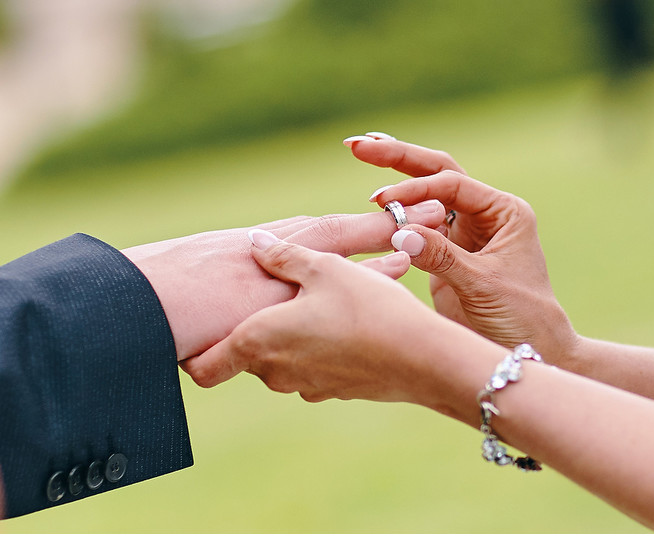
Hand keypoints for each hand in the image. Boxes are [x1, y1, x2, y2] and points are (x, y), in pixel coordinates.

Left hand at [122, 202, 445, 361]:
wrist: (422, 358)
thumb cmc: (368, 308)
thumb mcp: (324, 268)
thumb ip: (282, 255)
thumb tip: (255, 242)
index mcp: (258, 340)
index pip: (202, 368)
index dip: (192, 354)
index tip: (199, 333)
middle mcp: (274, 371)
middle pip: (246, 355)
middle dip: (256, 328)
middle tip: (280, 297)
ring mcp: (304, 385)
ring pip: (281, 360)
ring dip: (291, 337)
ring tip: (322, 305)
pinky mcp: (333, 391)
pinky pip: (312, 367)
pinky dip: (318, 349)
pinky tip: (347, 325)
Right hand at [347, 133, 577, 365]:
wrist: (527, 351)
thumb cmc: (520, 317)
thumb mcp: (481, 285)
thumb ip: (442, 257)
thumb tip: (398, 229)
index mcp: (504, 212)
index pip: (452, 185)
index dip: (415, 190)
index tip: (382, 201)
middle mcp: (484, 214)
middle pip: (437, 174)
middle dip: (399, 158)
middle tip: (359, 144)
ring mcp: (463, 232)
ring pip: (425, 195)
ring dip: (395, 176)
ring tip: (360, 150)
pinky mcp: (445, 254)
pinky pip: (416, 226)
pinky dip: (394, 212)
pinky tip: (371, 199)